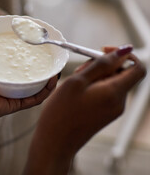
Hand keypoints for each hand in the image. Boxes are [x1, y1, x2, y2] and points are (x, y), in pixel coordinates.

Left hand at [0, 50, 58, 144]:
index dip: (23, 55)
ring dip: (47, 78)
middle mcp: (4, 84)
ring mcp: (11, 95)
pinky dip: (46, 90)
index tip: (32, 45)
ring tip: (55, 67)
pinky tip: (53, 79)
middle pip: (26, 75)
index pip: (12, 64)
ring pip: (35, 87)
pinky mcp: (16, 104)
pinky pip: (36, 98)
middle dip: (39, 67)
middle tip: (47, 56)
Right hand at [25, 45, 145, 174]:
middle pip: (121, 74)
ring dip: (94, 77)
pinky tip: (75, 93)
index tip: (103, 51)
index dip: (124, 55)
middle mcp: (119, 102)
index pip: (138, 67)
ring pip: (111, 83)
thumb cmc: (61, 113)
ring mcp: (112, 110)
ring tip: (74, 83)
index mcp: (115, 92)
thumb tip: (123, 51)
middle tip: (80, 70)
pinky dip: (92, 88)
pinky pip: (105, 94)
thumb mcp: (77, 81)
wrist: (55, 143)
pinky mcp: (104, 115)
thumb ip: (101, 64)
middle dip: (103, 66)